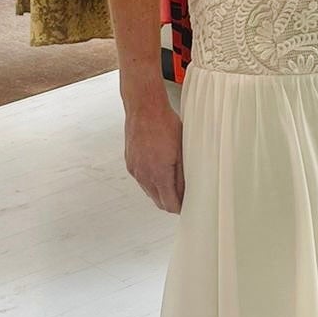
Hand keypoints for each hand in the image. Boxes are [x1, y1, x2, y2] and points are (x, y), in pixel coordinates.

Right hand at [125, 95, 183, 213]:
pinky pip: (142, 181)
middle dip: (170, 202)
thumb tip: (186, 192)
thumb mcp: (182, 151)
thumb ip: (183, 175)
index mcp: (159, 173)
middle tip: (183, 196)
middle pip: (158, 202)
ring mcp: (135, 170)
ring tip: (172, 181)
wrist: (145, 109)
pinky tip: (160, 170)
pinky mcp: (130, 164)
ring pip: (149, 192)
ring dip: (160, 191)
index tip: (187, 205)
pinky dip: (151, 181)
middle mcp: (144, 175)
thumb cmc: (165, 124)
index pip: (169, 204)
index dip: (180, 208)